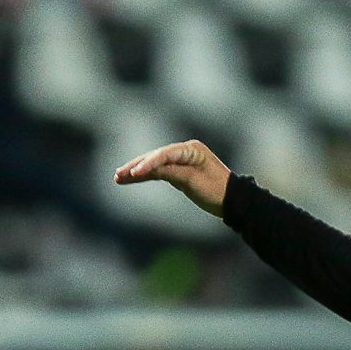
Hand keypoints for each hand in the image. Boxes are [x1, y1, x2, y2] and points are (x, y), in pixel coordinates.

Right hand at [112, 139, 231, 216]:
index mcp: (191, 149)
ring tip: (118, 177)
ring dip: (137, 170)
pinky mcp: (179, 170)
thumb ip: (172, 173)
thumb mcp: (193, 182)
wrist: (232, 200)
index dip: (148, 163)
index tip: (135, 173)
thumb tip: (151, 168)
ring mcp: (181, 160)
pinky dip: (146, 175)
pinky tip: (131, 179)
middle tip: (118, 174)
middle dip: (136, 166)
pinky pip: (159, 171)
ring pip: (154, 164)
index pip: (165, 154)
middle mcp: (185, 150)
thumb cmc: (216, 190)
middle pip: (156, 156)